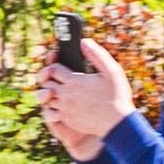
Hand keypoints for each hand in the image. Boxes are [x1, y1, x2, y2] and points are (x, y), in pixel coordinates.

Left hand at [37, 36, 132, 158]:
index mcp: (75, 81)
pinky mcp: (66, 119)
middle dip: (47, 77)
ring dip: (49, 93)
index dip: (54, 64)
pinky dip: (51, 108)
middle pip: (46, 83)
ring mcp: (64, 108)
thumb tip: (84, 41)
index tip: (58, 64)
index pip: (53, 68)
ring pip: (46, 98)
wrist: (118, 123)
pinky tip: (60, 104)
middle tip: (53, 76)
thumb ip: (97, 55)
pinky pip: (49, 113)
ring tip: (57, 89)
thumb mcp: (112, 71)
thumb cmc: (117, 95)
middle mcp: (66, 95)